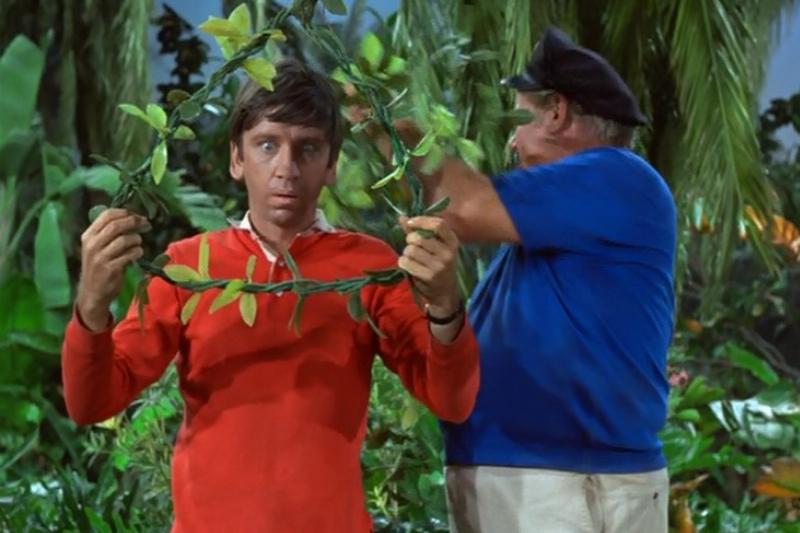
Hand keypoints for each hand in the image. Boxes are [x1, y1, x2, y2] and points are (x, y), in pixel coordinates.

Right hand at [76, 209, 148, 330]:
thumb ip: (108, 233)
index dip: (124, 212)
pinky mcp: (110, 269)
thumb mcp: (96, 248)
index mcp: (88, 236)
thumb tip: (131, 217)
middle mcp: (92, 245)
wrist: (92, 293)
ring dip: (136, 239)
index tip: (136, 215)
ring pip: (124, 239)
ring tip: (138, 243)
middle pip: (116, 225)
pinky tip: (138, 254)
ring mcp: (100, 257)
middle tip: (146, 224)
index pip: (106, 215)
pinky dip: (137, 252)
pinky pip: (130, 254)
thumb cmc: (98, 267)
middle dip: (134, 222)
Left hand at [397, 215, 461, 316]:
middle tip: (412, 247)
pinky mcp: (430, 276)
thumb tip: (401, 217)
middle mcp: (448, 253)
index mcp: (452, 242)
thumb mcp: (434, 247)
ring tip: (411, 258)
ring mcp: (440, 265)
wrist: (445, 292)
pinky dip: (403, 263)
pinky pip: (407, 262)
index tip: (409, 222)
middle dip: (410, 241)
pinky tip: (408, 266)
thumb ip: (418, 231)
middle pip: (420, 238)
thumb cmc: (437, 265)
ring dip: (406, 253)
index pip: (438, 224)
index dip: (421, 221)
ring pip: (411, 250)